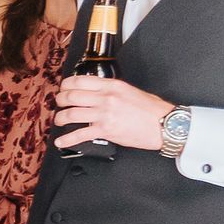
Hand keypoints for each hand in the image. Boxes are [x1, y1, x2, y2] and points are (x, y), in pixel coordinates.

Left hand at [52, 75, 177, 153]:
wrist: (164, 125)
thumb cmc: (151, 109)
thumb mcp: (130, 90)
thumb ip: (111, 90)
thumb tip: (96, 91)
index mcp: (112, 85)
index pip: (80, 81)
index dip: (66, 85)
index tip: (63, 88)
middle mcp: (106, 98)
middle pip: (72, 96)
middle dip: (60, 100)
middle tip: (59, 104)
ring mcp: (104, 114)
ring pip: (72, 114)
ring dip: (61, 118)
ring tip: (59, 121)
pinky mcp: (106, 131)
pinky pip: (80, 135)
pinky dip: (67, 139)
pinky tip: (60, 142)